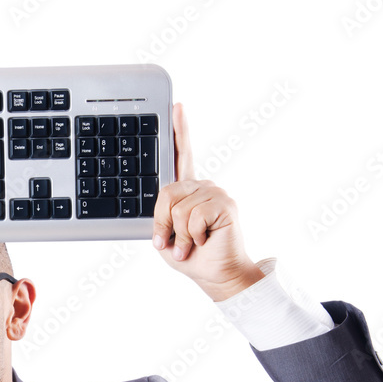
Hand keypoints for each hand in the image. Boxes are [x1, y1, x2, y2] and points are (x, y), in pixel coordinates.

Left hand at [152, 104, 263, 301]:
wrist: (216, 275)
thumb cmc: (191, 256)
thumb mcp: (166, 234)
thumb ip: (159, 214)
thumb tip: (158, 200)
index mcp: (188, 190)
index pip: (182, 157)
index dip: (180, 130)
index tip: (177, 106)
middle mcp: (202, 186)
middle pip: (166, 193)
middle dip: (163, 223)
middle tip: (173, 241)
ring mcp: (215, 192)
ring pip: (178, 208)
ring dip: (180, 235)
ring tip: (192, 244)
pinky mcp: (224, 203)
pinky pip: (193, 216)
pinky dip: (192, 236)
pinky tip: (203, 240)